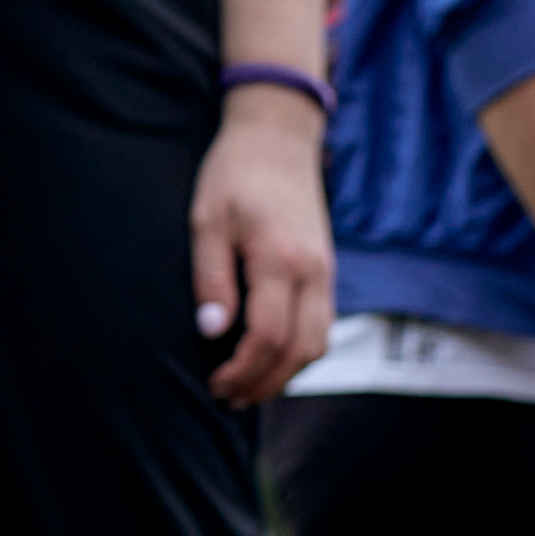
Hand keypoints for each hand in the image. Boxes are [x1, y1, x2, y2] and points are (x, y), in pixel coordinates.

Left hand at [189, 85, 332, 401]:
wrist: (278, 138)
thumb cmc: (235, 173)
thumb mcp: (207, 219)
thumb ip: (211, 277)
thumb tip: (212, 329)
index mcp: (279, 258)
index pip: (268, 335)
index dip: (242, 369)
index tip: (215, 382)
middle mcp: (312, 272)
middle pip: (299, 350)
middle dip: (264, 382)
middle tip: (229, 396)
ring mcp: (325, 273)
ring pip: (317, 345)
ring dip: (285, 373)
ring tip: (249, 385)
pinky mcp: (327, 272)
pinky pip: (321, 327)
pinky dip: (298, 353)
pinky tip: (270, 358)